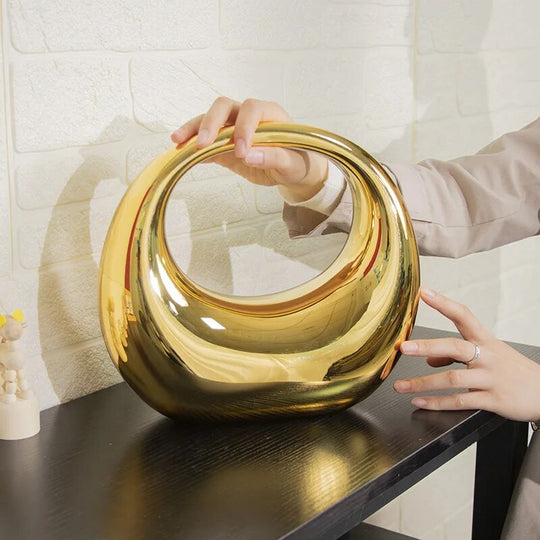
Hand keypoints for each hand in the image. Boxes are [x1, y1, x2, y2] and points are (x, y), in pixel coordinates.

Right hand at [171, 97, 327, 201]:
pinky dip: (193, 145)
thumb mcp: (293, 164)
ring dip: (193, 129)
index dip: (244, 127)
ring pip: (209, 119)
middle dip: (211, 123)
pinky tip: (181, 152)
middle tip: (202, 144)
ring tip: (178, 141)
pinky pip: (206, 140)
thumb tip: (250, 155)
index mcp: (270, 114)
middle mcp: (248, 115)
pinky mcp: (223, 142)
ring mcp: (233, 126)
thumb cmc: (297, 162)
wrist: (291, 169)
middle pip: (224, 106)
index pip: (252, 109)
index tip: (241, 152)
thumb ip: (275, 158)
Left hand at [394, 287, 539, 422]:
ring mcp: (490, 379)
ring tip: (400, 386)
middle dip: (427, 346)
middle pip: (455, 347)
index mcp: (485, 340)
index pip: (463, 316)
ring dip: (422, 383)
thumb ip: (455, 355)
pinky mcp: (493, 400)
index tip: (424, 292)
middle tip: (404, 347)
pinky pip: (460, 401)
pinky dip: (437, 403)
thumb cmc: (512, 370)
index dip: (443, 303)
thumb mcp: (488, 355)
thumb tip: (428, 360)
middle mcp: (487, 357)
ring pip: (452, 379)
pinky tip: (420, 402)